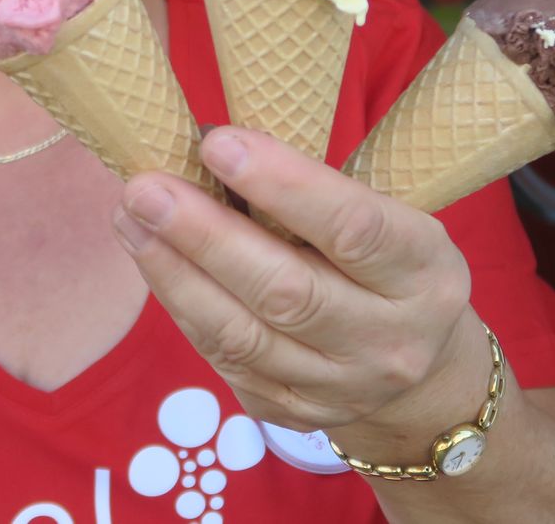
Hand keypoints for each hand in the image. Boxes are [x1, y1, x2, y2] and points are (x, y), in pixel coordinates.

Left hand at [112, 125, 480, 439]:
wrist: (421, 370)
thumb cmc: (385, 262)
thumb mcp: (386, 215)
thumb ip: (316, 191)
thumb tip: (215, 145)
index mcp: (424, 271)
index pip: (352, 227)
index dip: (282, 186)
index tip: (217, 144)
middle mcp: (389, 339)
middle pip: (286, 291)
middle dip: (205, 236)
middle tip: (145, 189)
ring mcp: (341, 387)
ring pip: (243, 335)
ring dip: (175, 273)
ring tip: (130, 219)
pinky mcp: (292, 411)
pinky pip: (224, 359)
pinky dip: (182, 305)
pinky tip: (152, 260)